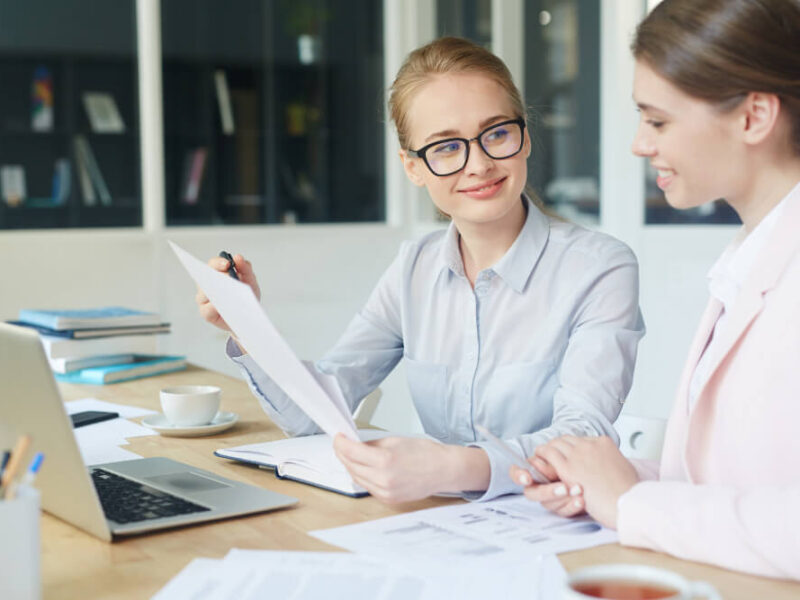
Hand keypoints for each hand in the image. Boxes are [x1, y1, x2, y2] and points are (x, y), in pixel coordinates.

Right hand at [196, 253, 260, 331]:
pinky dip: (214, 307)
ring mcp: (204, 299)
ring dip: (215, 292)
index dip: (218, 263)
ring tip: (228, 292)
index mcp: (216, 274)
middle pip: (205, 277)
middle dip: (216, 276)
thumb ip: (245, 268)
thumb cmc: (246, 297)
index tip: (227, 264)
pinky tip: (223, 306)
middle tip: (228, 277)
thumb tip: (237, 257)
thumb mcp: (250, 281)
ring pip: (204, 293)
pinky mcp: (206, 313)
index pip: (212, 264)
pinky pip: (207, 310)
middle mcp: (207, 285)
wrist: (248, 317)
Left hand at [333, 435, 487, 503]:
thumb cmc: (425, 453)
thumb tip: (355, 445)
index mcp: (385, 460)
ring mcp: (386, 492)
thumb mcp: (395, 440)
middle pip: (351, 466)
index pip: (352, 451)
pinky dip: (363, 477)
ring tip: (351, 455)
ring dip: (351, 466)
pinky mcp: (388, 499)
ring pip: (357, 478)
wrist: (443, 470)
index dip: (340, 443)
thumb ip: (372, 444)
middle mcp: (383, 479)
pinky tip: (364, 468)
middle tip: (341, 444)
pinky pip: (368, 487)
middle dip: (343, 454)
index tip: (338, 437)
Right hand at [510, 458, 585, 517]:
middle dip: (548, 491)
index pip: (516, 473)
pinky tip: (581, 501)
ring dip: (564, 498)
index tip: (527, 478)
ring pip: (549, 504)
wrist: (589, 480)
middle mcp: (537, 488)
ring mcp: (548, 500)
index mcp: (532, 472)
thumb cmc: (571, 464)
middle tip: (564, 488)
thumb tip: (548, 463)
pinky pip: (563, 512)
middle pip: (532, 493)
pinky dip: (572, 506)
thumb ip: (551, 464)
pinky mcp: (561, 509)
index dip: (518, 475)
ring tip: (579, 490)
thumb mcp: (561, 461)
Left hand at [534, 435, 639, 528]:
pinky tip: (537, 461)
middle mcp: (589, 445)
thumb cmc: (628, 492)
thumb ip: (612, 461)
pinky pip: (548, 454)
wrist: (628, 503)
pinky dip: (541, 455)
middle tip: (550, 454)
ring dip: (547, 450)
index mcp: (604, 443)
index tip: (567, 454)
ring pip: (555, 444)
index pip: (581, 440)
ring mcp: (578, 455)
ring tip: (541, 456)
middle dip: (558, 446)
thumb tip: (609, 463)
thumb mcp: (625, 467)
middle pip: (567, 439)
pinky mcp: (568, 468)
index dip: (572, 447)